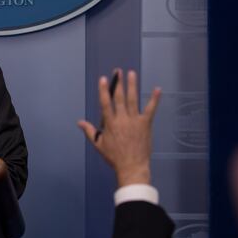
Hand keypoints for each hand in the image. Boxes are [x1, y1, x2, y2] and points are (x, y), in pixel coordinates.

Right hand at [78, 69, 160, 186]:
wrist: (132, 166)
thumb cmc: (114, 157)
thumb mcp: (98, 144)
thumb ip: (89, 131)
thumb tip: (79, 122)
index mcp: (110, 123)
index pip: (106, 103)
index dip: (104, 90)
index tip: (103, 79)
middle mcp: (122, 119)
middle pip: (120, 98)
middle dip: (118, 83)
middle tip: (118, 71)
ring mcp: (135, 121)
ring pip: (133, 100)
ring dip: (133, 86)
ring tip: (132, 74)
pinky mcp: (146, 124)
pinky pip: (151, 109)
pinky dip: (154, 99)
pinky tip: (157, 89)